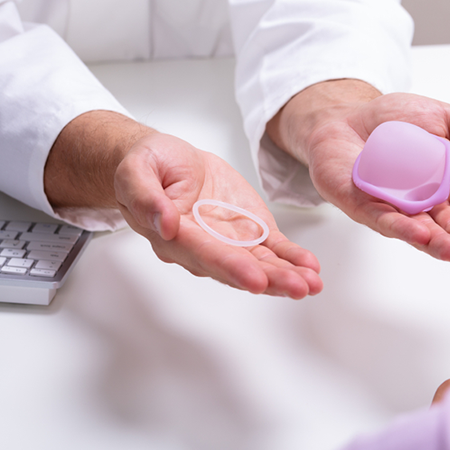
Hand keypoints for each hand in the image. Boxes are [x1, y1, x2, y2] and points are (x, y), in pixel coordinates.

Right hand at [113, 133, 322, 297]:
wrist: (168, 162)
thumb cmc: (150, 166)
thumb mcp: (137, 171)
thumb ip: (146, 197)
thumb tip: (165, 223)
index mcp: (176, 237)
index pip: (205, 255)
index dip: (231, 268)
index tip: (255, 279)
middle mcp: (205, 249)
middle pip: (239, 268)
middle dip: (270, 279)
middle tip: (297, 287)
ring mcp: (230, 243)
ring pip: (261, 264)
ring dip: (287, 276)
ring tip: (312, 284)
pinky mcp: (250, 233)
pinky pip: (274, 250)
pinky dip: (293, 258)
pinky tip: (311, 268)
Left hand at [268, 80, 449, 261]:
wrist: (348, 117)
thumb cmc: (399, 121)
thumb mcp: (446, 117)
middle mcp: (426, 203)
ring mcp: (396, 209)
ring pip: (420, 230)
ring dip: (437, 242)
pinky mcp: (364, 207)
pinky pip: (384, 220)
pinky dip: (401, 228)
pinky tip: (419, 235)